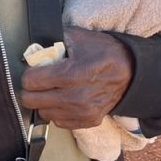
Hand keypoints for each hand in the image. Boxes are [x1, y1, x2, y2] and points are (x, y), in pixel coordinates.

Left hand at [19, 27, 133, 129]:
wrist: (131, 72)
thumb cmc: (104, 52)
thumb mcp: (79, 37)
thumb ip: (53, 41)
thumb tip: (34, 48)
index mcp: (71, 74)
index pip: (31, 81)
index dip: (29, 74)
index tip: (33, 70)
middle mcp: (76, 97)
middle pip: (32, 100)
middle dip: (30, 89)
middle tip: (37, 82)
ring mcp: (83, 112)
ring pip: (44, 113)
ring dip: (43, 102)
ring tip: (51, 90)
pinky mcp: (89, 121)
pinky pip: (59, 122)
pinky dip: (57, 112)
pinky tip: (63, 100)